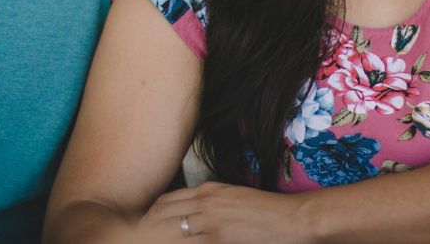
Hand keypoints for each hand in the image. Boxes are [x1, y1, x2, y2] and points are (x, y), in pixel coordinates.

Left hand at [142, 181, 312, 243]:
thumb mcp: (236, 198)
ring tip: (144, 243)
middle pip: (159, 215)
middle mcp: (204, 202)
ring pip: (167, 232)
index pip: (165, 201)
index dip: (149, 216)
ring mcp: (209, 221)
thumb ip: (213, 203)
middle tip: (136, 238)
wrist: (293, 220)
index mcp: (209, 190)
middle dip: (143, 230)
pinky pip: (186, 243)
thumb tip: (194, 215)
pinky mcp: (217, 238)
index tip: (142, 227)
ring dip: (156, 239)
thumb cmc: (269, 212)